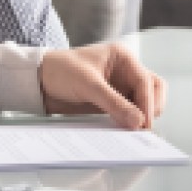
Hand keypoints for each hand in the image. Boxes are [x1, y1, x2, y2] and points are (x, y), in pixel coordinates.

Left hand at [39, 43, 167, 129]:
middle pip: (153, 89)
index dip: (147, 103)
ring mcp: (120, 88)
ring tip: (135, 132)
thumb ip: (114, 102)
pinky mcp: (112, 102)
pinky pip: (128, 113)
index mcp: (123, 58)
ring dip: (143, 115)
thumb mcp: (88, 84)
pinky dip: (130, 122)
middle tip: (143, 127)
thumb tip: (139, 121)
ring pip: (144, 102)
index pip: (145, 81)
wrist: (38, 82)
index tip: (144, 123)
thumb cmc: (61, 71)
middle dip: (152, 107)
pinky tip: (125, 132)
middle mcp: (125, 72)